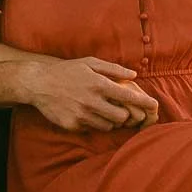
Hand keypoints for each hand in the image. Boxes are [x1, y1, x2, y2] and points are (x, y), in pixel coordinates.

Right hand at [24, 58, 160, 131]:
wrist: (38, 83)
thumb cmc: (67, 71)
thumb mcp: (90, 63)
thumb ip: (113, 69)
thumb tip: (134, 73)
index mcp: (98, 84)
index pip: (128, 96)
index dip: (144, 102)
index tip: (154, 106)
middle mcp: (91, 101)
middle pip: (122, 117)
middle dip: (125, 114)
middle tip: (121, 109)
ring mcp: (81, 115)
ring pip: (108, 126)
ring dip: (110, 120)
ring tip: (102, 110)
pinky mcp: (72, 125)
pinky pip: (92, 129)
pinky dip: (94, 123)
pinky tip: (86, 113)